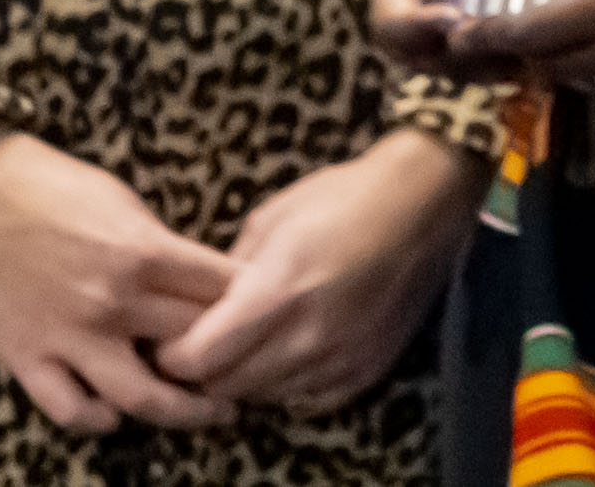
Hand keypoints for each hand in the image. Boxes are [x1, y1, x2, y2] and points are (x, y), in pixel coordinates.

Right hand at [0, 129, 241, 435]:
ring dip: (185, 411)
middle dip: (232, 355)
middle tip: (254, 365)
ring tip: (213, 413)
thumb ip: (157, 244)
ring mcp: (69, 334)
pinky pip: (71, 410)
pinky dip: (99, 419)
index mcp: (143, 251)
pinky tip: (117, 413)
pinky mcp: (27, 357)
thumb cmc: (47, 183)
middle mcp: (113, 300)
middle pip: (196, 343)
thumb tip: (192, 277)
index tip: (270, 313)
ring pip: (143, 396)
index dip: (255, 304)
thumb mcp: (120, 198)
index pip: (224, 291)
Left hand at [154, 130, 489, 415]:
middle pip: (227, 386)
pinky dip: (288, 387)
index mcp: (279, 288)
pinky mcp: (367, 367)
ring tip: (245, 349)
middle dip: (204, 372)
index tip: (170, 340)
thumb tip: (203, 305)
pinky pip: (309, 399)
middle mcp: (309, 332)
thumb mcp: (273, 217)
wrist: (424, 201)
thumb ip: (231, 269)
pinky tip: (287, 356)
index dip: (174, 355)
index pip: (201, 357)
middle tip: (202, 347)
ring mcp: (342, 355)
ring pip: (266, 398)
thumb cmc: (343, 196)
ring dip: (245, 380)